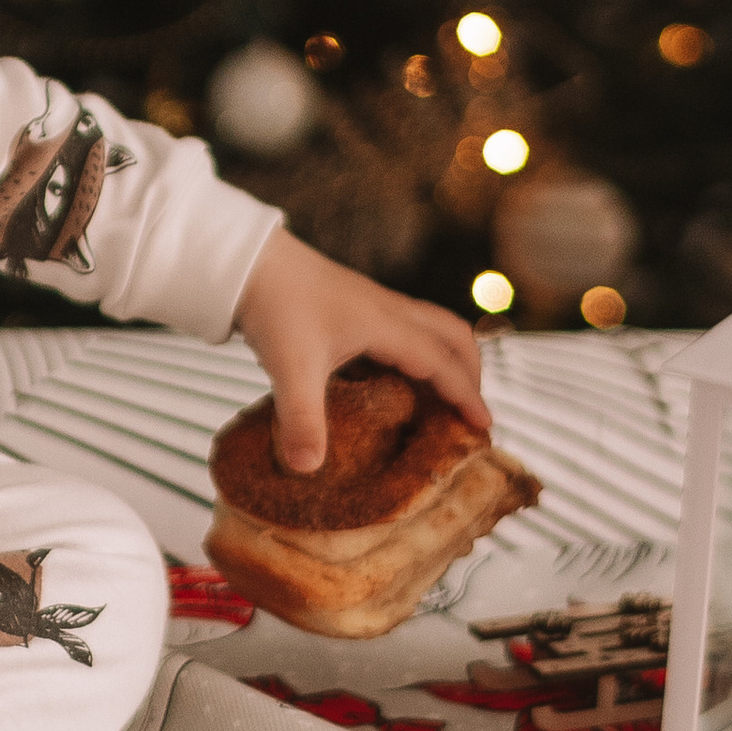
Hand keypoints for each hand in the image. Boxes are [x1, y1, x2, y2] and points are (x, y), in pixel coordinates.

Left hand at [232, 228, 489, 473]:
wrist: (245, 260)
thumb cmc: (273, 305)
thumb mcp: (290, 368)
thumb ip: (303, 420)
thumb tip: (308, 469)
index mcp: (385, 324)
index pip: (441, 362)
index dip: (466, 395)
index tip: (486, 427)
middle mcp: (387, 309)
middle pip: (450, 332)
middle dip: (469, 369)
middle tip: (471, 409)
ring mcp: (370, 303)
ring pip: (428, 325)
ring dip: (445, 356)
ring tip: (441, 394)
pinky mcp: (351, 303)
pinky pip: (402, 326)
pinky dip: (415, 350)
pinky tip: (391, 377)